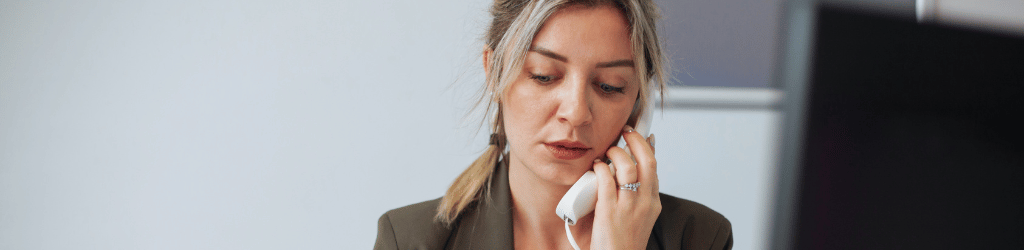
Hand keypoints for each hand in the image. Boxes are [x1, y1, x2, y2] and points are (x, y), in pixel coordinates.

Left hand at [590, 125, 660, 249]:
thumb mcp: (638, 218)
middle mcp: (644, 202)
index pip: (654, 168)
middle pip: (647, 161)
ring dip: (616, 152)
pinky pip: (606, 180)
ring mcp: (628, 206)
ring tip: (607, 151)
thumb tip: (628, 174)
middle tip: (626, 131)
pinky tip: (596, 166)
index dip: (648, 148)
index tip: (644, 136)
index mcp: (653, 204)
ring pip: (627, 167)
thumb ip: (636, 196)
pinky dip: (600, 168)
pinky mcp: (609, 211)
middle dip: (636, 140)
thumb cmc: (623, 243)